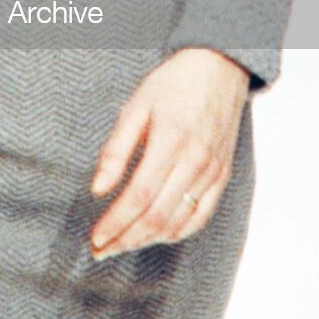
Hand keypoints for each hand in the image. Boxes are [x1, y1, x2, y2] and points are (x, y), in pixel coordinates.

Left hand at [88, 47, 249, 255]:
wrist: (219, 68)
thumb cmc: (173, 84)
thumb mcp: (135, 107)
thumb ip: (116, 150)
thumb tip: (98, 189)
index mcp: (171, 141)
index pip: (139, 196)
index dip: (116, 222)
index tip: (96, 237)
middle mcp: (195, 161)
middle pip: (157, 216)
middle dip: (125, 239)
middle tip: (101, 250)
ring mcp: (212, 172)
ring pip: (178, 223)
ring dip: (147, 241)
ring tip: (122, 245)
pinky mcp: (222, 176)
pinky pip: (201, 217)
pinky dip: (176, 233)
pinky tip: (156, 235)